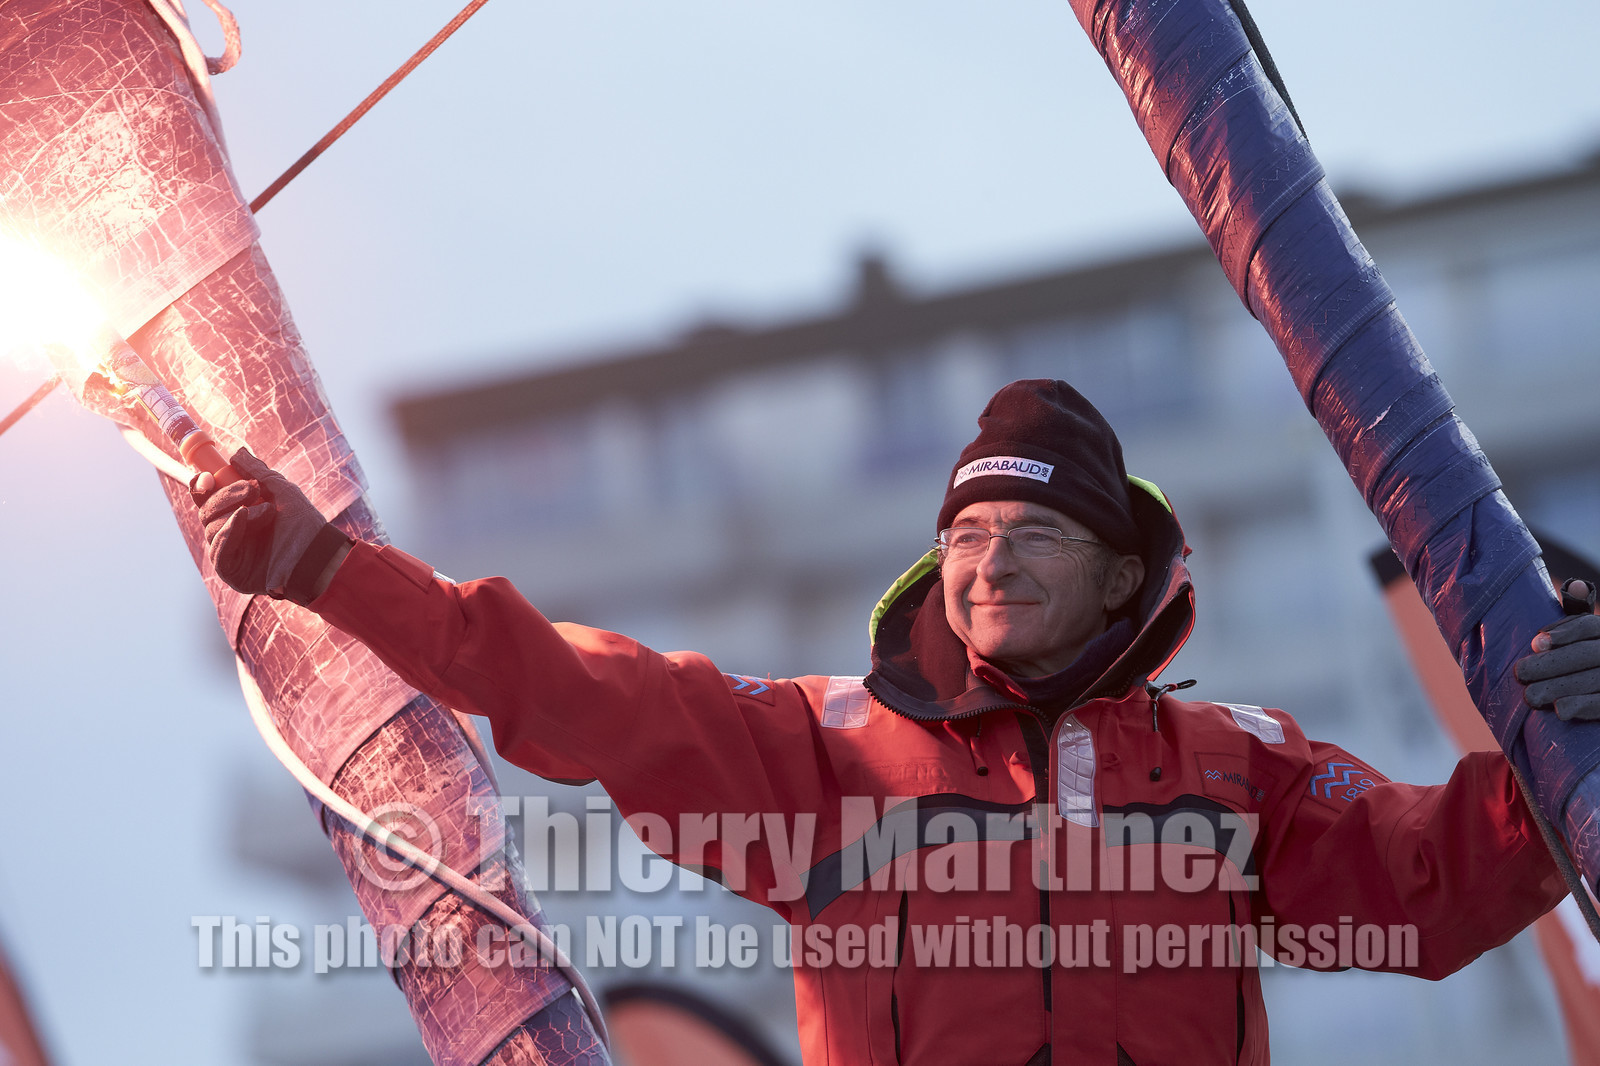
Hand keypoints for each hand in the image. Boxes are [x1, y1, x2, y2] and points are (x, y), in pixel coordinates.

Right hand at [191, 447, 348, 604]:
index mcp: (237, 515)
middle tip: (252, 490)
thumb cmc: (305, 525)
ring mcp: (230, 554)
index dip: (201, 486)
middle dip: (225, 496)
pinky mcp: (231, 572)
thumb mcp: (281, 491)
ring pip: (210, 528)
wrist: (319, 553)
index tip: (208, 475)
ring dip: (238, 515)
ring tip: (268, 513)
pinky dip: (228, 532)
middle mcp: (229, 534)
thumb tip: (236, 453)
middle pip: (205, 511)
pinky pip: (217, 551)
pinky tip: (242, 519)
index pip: (206, 499)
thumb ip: (257, 472)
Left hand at [1516, 581, 1599, 720]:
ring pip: (1595, 679)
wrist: (1599, 687)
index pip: (1589, 626)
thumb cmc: (1589, 658)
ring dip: (1560, 688)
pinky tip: (1560, 710)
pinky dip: (1584, 706)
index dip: (1563, 633)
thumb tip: (1577, 585)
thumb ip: (1578, 614)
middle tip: (1520, 672)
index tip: (1535, 643)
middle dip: (1552, 664)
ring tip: (1530, 696)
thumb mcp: (1588, 634)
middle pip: (1588, 654)